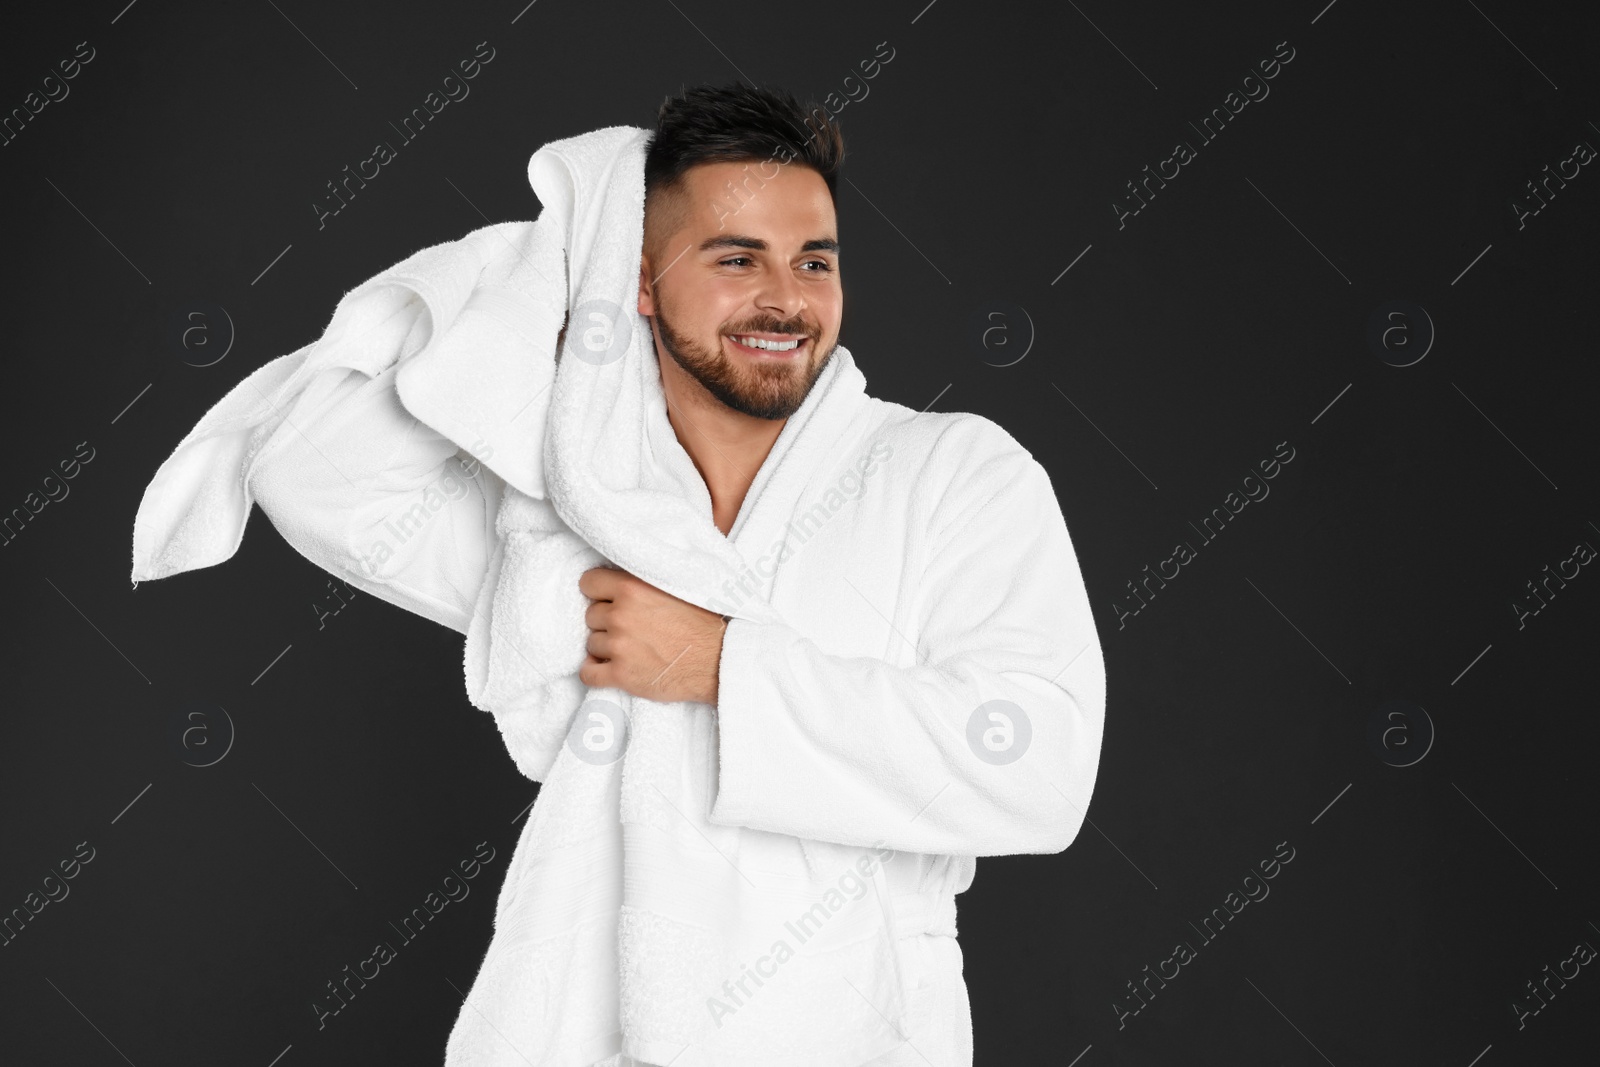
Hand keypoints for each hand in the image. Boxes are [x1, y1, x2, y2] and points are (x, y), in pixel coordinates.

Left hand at [578, 566, 726, 705]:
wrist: (719, 661)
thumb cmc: (704, 624)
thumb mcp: (678, 585)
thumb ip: (646, 578)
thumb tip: (626, 576)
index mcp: (632, 587)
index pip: (589, 583)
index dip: (599, 593)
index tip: (610, 601)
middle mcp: (620, 614)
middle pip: (591, 615)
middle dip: (607, 622)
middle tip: (631, 628)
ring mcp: (618, 646)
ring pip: (591, 643)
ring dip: (605, 647)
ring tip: (630, 649)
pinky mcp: (620, 675)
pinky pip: (587, 673)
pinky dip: (595, 672)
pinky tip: (608, 668)